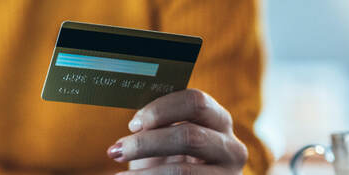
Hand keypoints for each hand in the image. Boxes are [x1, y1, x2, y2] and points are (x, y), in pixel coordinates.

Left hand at [107, 89, 247, 174]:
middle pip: (189, 136)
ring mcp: (227, 174)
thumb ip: (158, 124)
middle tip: (117, 150)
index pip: (195, 101)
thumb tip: (135, 124)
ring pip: (182, 172)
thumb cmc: (173, 159)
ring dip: (144, 174)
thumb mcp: (169, 138)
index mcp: (218, 120)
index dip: (161, 109)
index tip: (133, 124)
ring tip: (122, 174)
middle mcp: (230, 146)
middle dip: (146, 143)